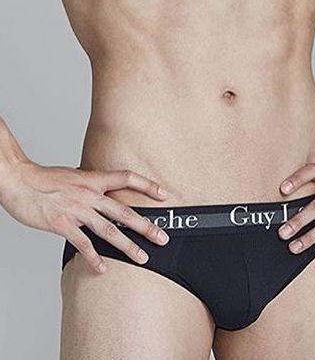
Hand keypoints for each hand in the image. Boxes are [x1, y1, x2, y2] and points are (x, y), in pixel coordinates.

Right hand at [0, 159, 170, 273]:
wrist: (20, 181)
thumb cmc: (44, 179)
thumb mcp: (73, 175)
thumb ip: (89, 184)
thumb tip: (100, 189)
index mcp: (92, 179)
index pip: (126, 178)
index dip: (147, 185)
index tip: (164, 195)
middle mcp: (89, 193)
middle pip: (124, 211)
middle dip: (146, 226)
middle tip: (163, 238)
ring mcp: (77, 209)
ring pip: (109, 230)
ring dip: (128, 246)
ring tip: (143, 258)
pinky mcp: (62, 224)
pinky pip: (83, 244)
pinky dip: (94, 257)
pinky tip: (103, 268)